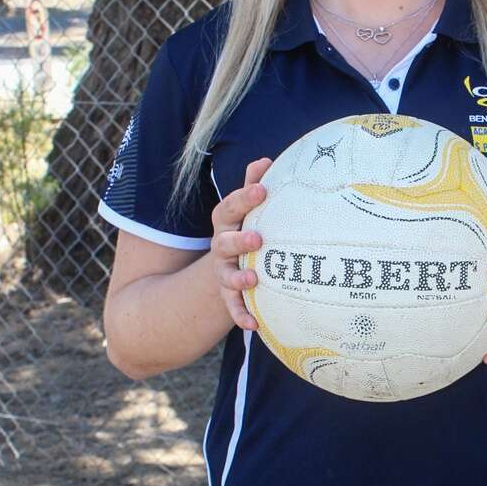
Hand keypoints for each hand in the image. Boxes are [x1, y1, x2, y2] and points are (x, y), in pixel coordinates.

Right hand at [209, 157, 272, 331]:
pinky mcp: (228, 295)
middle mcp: (221, 247)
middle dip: (239, 240)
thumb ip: (253, 186)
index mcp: (226, 222)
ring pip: (226, 276)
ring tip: (253, 279)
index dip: (244, 198)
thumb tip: (265, 160)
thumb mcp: (246, 209)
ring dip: (238, 278)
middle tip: (258, 238)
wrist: (224, 265)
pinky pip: (232, 307)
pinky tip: (254, 325)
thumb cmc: (245, 228)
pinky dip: (241, 315)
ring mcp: (223, 272)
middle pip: (223, 242)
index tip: (262, 189)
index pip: (230, 207)